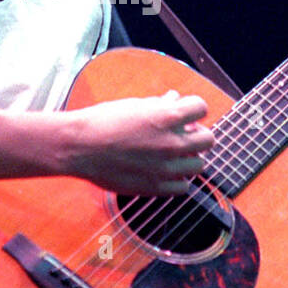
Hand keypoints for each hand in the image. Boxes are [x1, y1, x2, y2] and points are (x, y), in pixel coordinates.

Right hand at [64, 89, 213, 194]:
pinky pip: (183, 187)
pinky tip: (165, 171)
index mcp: (166, 117)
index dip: (194, 108)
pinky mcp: (156, 187)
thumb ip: (159, 105)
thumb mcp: (134, 105)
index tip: (185, 111)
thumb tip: (174, 100)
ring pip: (199, 165)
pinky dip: (178, 179)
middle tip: (183, 134)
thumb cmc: (103, 121)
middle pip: (208, 139)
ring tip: (173, 154)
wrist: (79, 147)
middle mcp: (171, 143)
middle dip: (197, 134)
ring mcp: (165, 168)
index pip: (202, 108)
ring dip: (189, 158)